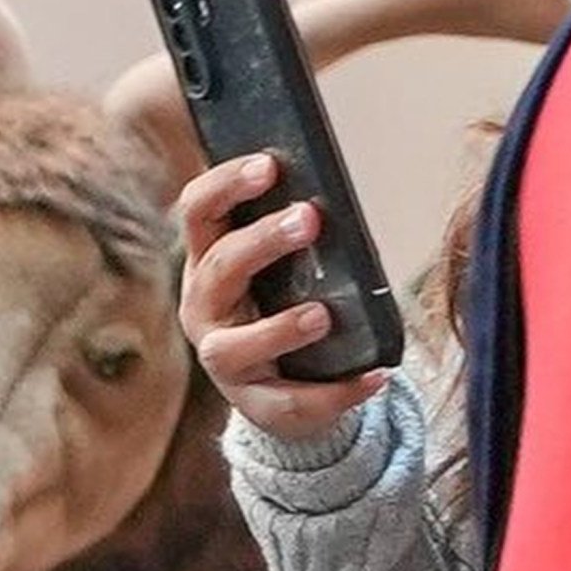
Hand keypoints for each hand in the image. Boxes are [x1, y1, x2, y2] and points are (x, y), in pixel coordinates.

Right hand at [176, 155, 390, 441]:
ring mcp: (224, 359)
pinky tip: (372, 376)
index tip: (269, 165)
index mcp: (208, 262)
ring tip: (323, 315)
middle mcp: (204, 308)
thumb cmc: (285, 307)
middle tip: (310, 218)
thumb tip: (334, 200)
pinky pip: (289, 402)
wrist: (284, 390)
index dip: (226, 185)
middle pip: (219, 268)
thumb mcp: (284, 268)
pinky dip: (334, 392)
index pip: (198, 212)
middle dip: (262, 241)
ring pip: (235, 346)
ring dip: (280, 328)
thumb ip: (298, 236)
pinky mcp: (255, 405)